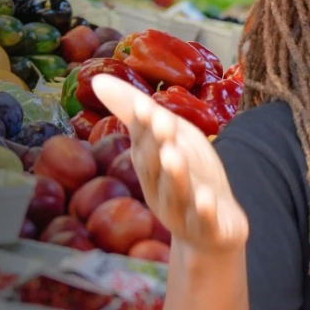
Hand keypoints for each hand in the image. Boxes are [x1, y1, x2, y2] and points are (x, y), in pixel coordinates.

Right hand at [93, 75, 247, 255]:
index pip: (144, 144)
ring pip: (177, 193)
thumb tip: (97, 79)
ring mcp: (184, 212)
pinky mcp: (208, 229)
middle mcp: (162, 190)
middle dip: (157, 145)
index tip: (145, 105)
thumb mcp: (168, 138)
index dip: (144, 125)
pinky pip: (204, 221)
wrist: (212, 230)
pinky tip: (207, 198)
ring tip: (175, 155)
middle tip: (162, 121)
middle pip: (156, 168)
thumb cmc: (188, 175)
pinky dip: (204, 211)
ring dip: (175, 174)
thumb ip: (138, 112)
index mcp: (152, 166)